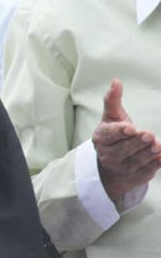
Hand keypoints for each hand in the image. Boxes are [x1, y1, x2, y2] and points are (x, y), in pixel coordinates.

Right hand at [93, 79, 160, 200]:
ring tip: (157, 145)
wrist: (111, 166)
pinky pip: (147, 170)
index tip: (130, 128)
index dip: (120, 131)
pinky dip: (155, 163)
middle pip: (125, 147)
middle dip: (138, 142)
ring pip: (137, 159)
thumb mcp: (111, 118)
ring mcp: (121, 167)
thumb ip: (113, 100)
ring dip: (148, 152)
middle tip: (149, 136)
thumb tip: (116, 81)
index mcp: (101, 138)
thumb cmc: (114, 136)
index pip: (110, 134)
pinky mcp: (134, 176)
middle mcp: (108, 155)